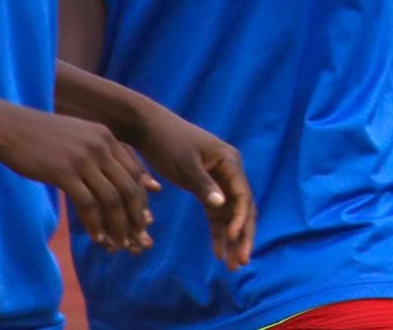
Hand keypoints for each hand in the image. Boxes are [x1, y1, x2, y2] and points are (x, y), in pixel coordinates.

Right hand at [0, 103, 155, 254]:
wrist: (10, 127)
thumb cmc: (43, 136)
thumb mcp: (79, 137)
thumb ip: (100, 152)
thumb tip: (114, 175)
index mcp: (108, 137)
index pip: (135, 172)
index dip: (141, 198)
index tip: (144, 219)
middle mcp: (101, 146)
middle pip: (129, 187)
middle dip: (135, 216)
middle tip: (137, 238)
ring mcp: (83, 159)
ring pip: (111, 198)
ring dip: (117, 225)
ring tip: (118, 244)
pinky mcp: (63, 172)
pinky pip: (87, 203)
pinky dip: (95, 224)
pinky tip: (97, 237)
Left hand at [129, 104, 253, 268]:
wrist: (149, 129)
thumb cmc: (168, 143)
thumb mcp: (185, 164)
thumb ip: (204, 185)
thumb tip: (222, 205)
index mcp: (230, 162)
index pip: (242, 194)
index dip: (240, 218)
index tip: (233, 238)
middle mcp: (230, 171)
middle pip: (242, 207)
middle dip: (243, 235)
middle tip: (241, 262)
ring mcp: (219, 180)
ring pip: (231, 213)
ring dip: (232, 238)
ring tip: (232, 264)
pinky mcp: (206, 187)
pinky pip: (217, 213)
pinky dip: (218, 230)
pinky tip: (217, 251)